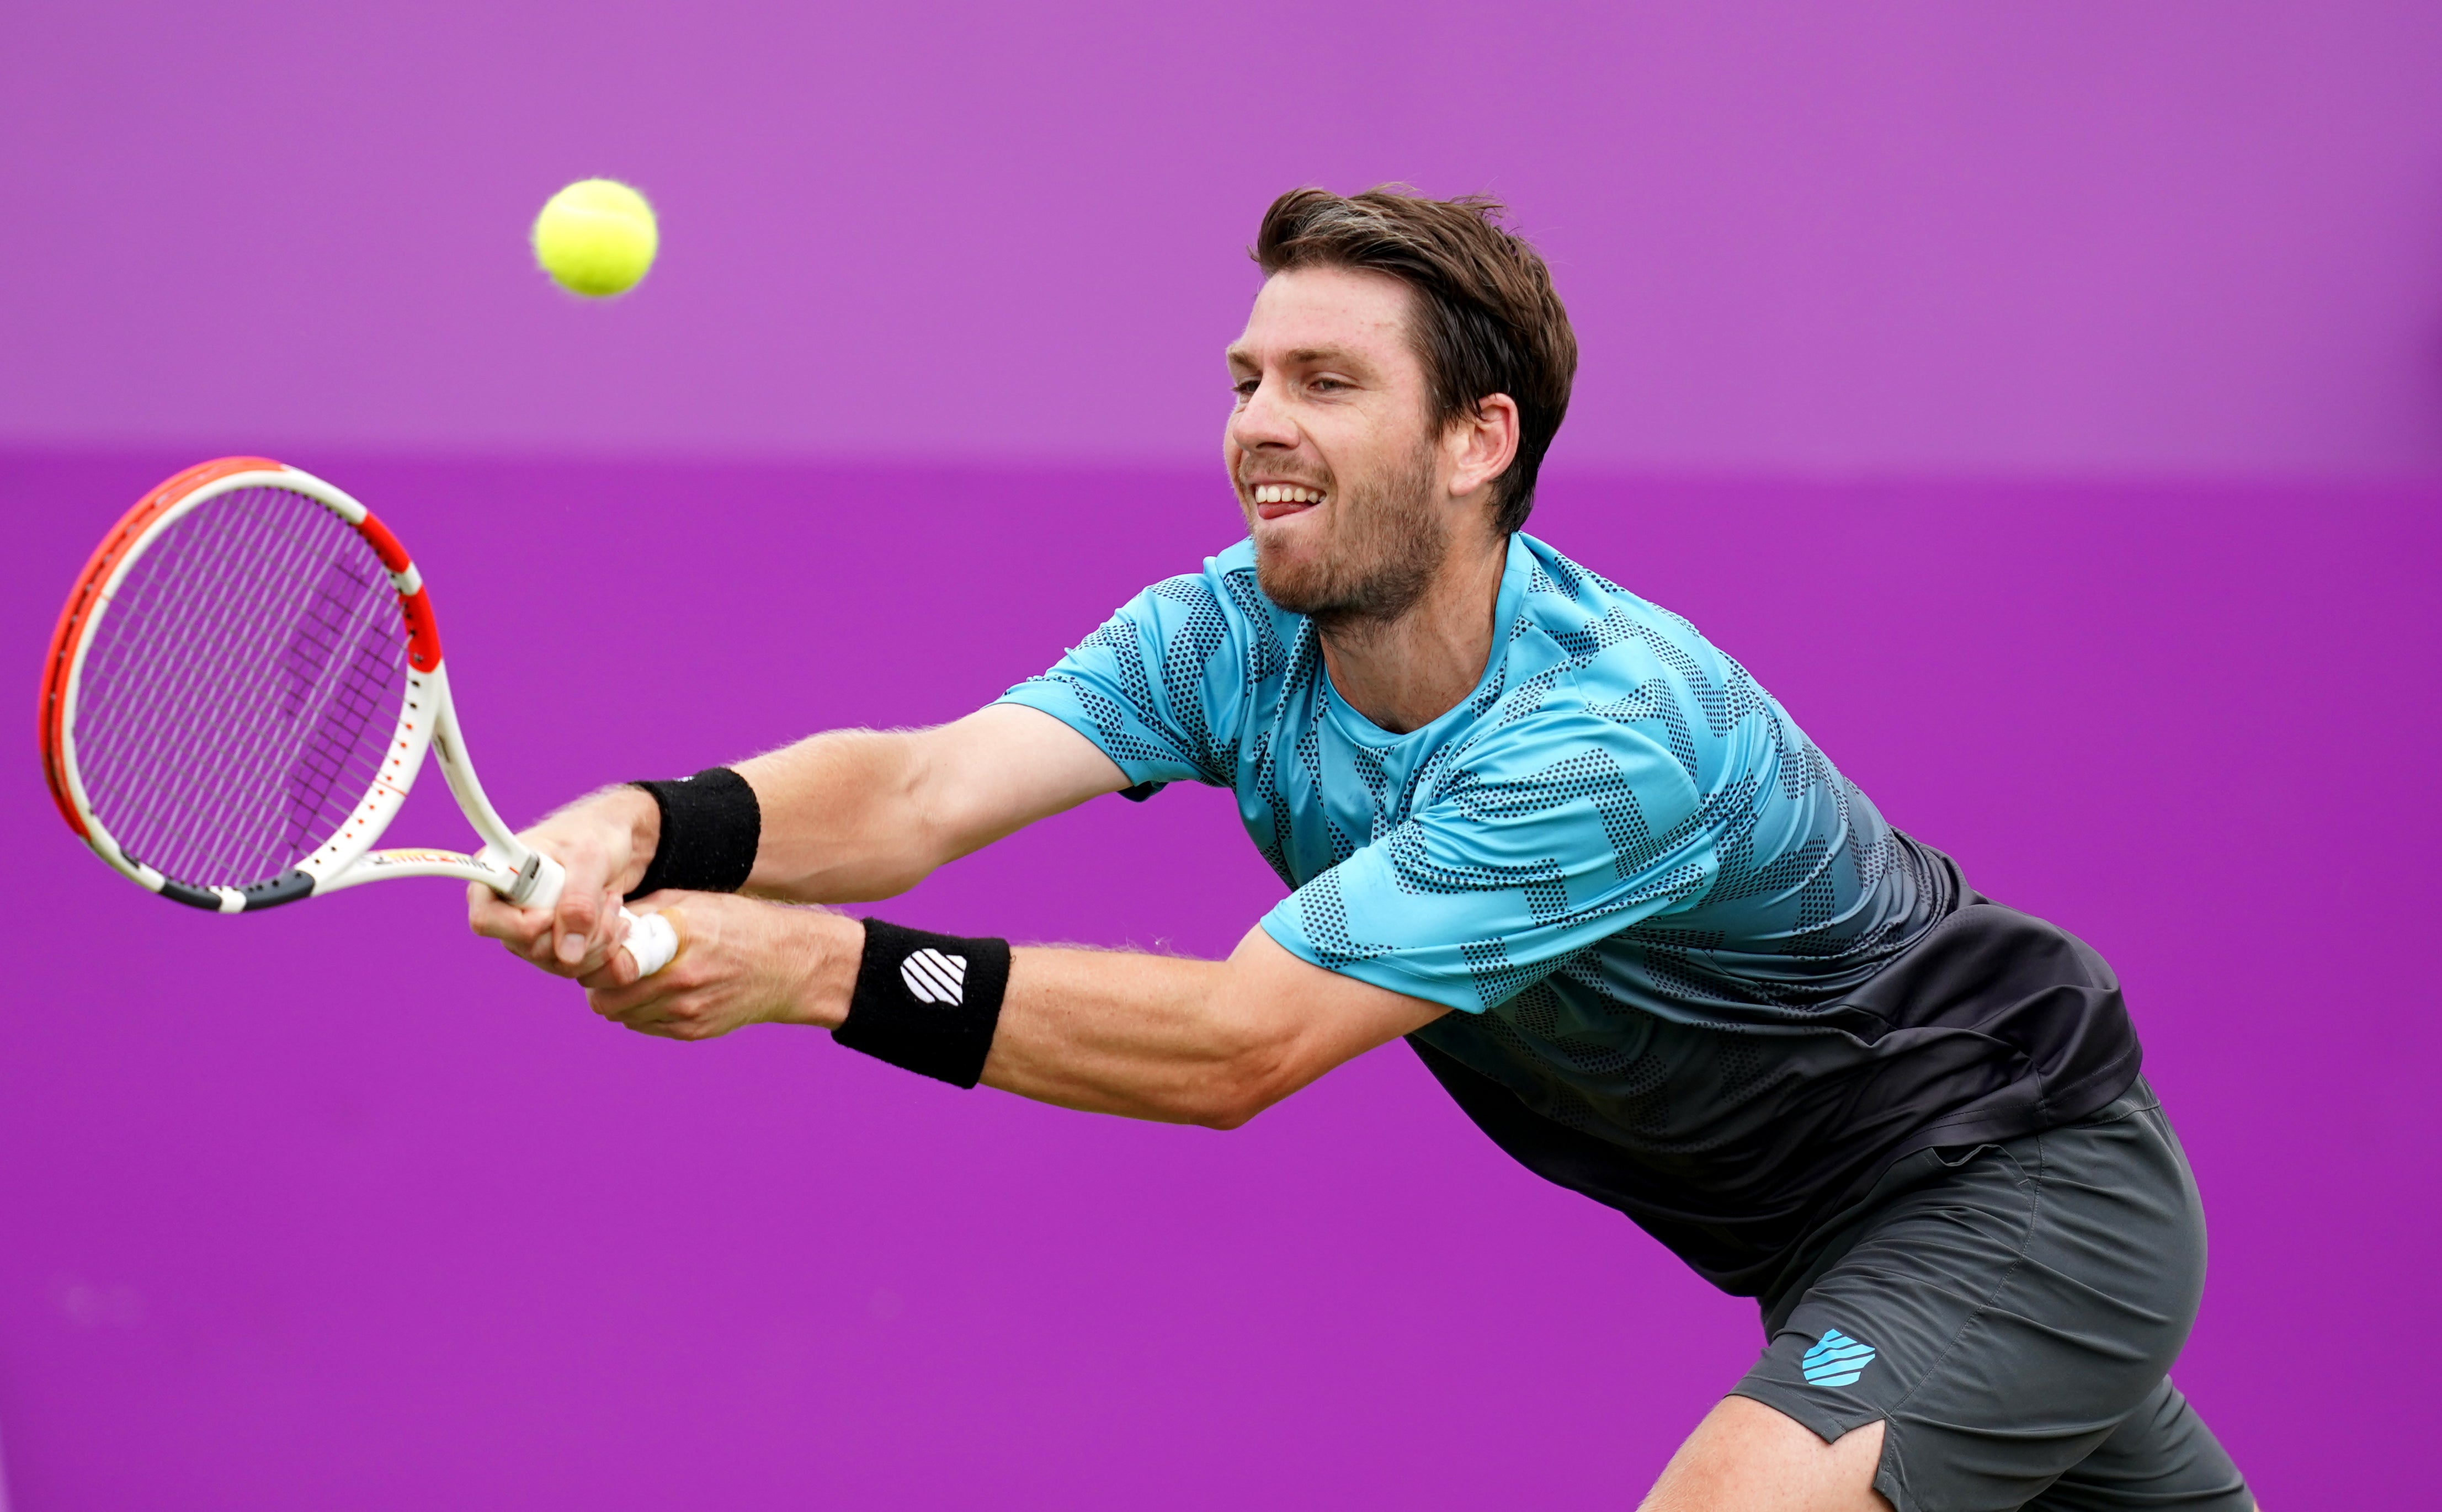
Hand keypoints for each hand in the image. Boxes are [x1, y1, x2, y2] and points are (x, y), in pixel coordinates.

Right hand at [467, 786, 659, 977]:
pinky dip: (604, 948)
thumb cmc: (595, 834)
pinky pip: (576, 966)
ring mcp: (529, 931)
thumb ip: (578, 901)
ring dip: (597, 939)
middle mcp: (506, 908)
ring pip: (558, 962)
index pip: (486, 920)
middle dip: (577, 930)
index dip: (522, 926)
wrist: (618, 839)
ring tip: (613, 902)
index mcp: (497, 875)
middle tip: (605, 897)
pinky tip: (616, 918)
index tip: (555, 910)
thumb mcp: (590, 857)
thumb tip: (567, 954)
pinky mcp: (554, 944)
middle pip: (529, 948)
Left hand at [579, 894, 861, 1040]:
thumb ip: (643, 911)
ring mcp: (687, 1010)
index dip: (590, 957)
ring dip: (616, 998)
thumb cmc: (738, 924)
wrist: (788, 965)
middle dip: (597, 982)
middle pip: (603, 996)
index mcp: (677, 937)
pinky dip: (639, 1011)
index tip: (594, 948)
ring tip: (633, 977)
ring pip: (619, 1015)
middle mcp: (680, 978)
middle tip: (606, 966)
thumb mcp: (690, 902)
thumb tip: (596, 918)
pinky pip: (643, 1026)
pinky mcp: (693, 1030)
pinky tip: (657, 991)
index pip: (606, 961)